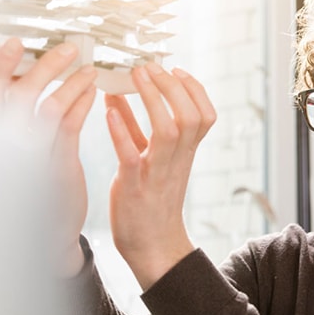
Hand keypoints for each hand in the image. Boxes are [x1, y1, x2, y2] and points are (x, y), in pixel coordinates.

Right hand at [0, 38, 97, 273]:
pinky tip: (93, 92)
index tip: (15, 43)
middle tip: (67, 49)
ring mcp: (29, 158)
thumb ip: (15, 119)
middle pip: (15, 95)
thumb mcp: (15, 152)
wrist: (44, 233)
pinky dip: (81, 103)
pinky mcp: (56, 169)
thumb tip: (21, 78)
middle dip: (42, 67)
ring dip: (70, 82)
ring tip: (88, 69)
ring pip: (46, 108)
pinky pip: (68, 127)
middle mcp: (6, 146)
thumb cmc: (30, 187)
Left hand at [105, 63, 214, 289]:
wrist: (152, 247)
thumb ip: (132, 124)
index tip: (175, 69)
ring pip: (169, 131)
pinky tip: (108, 111)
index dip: (194, 89)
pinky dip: (121, 132)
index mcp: (184, 153)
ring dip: (153, 100)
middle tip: (150, 67)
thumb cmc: (148, 199)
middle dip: (173, 87)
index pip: (204, 115)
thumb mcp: (146, 157)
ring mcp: (156, 173)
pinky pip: (132, 156)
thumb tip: (115, 92)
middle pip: (190, 116)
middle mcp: (176, 160)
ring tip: (136, 77)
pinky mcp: (134, 187)